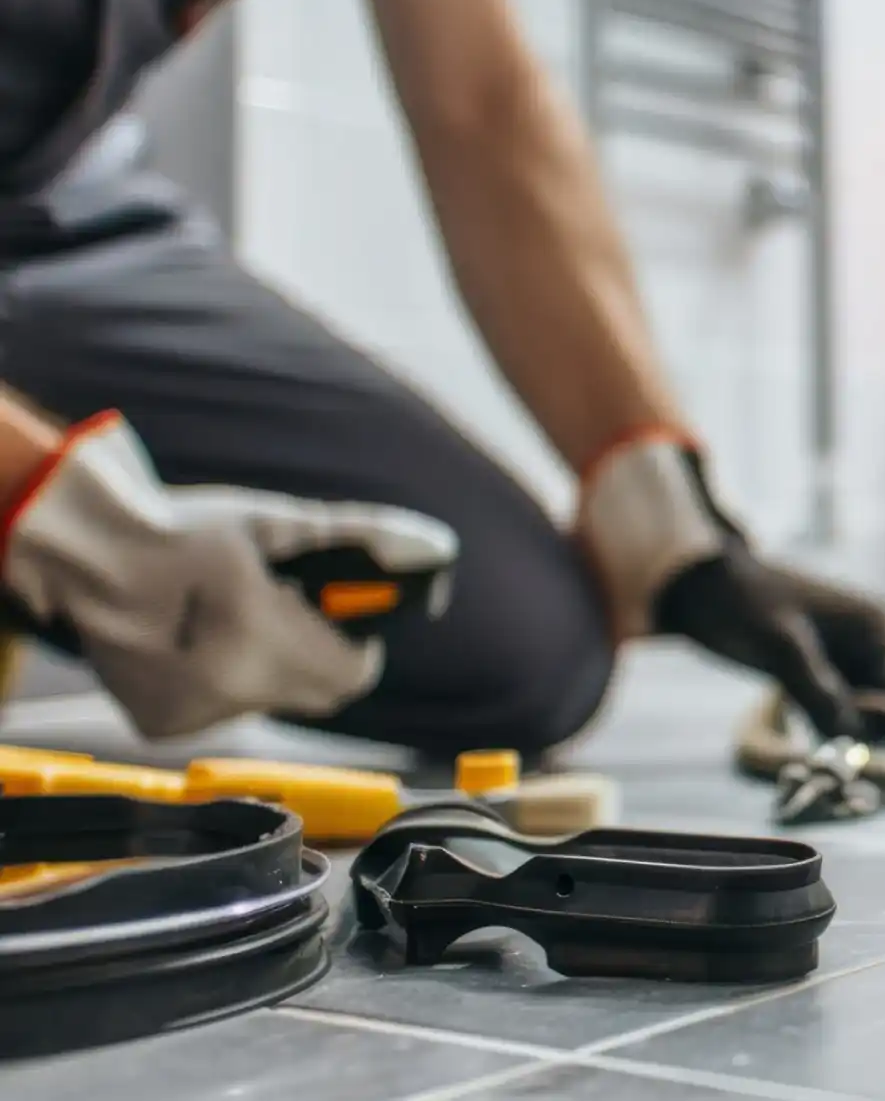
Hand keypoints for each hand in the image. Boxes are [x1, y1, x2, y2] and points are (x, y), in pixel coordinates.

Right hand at [0, 412, 457, 738]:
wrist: (86, 555)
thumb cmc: (186, 529)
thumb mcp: (279, 524)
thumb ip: (362, 537)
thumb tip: (435, 550)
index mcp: (262, 633)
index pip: (353, 674)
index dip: (360, 648)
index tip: (351, 625)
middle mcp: (229, 684)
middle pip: (318, 693)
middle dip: (319, 657)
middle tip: (290, 617)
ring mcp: (195, 710)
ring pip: (270, 701)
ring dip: (268, 670)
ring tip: (232, 621)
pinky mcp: (165, 723)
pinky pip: (221, 710)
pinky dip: (220, 683)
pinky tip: (195, 642)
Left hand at [576, 433, 884, 748]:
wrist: (700, 586)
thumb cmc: (745, 603)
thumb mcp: (783, 646)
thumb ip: (819, 690)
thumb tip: (854, 738)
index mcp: (873, 626)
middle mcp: (865, 643)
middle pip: (883, 705)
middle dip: (878, 742)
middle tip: (882, 783)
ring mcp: (839, 658)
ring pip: (856, 711)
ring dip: (851, 741)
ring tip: (853, 777)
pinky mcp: (814, 670)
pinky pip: (830, 708)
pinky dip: (827, 731)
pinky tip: (825, 757)